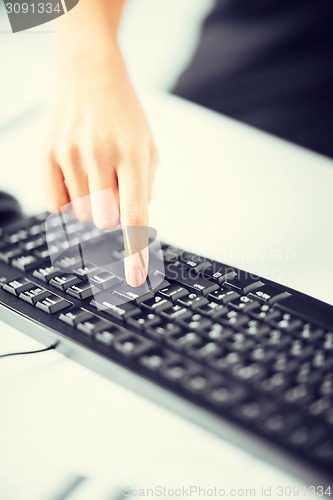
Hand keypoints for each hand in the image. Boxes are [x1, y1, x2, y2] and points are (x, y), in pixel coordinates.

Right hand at [44, 44, 156, 286]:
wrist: (89, 75)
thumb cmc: (124, 115)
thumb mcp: (148, 148)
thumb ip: (143, 190)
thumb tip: (129, 227)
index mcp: (132, 154)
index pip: (134, 216)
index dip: (135, 252)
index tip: (135, 278)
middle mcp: (99, 155)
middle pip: (104, 220)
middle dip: (112, 215)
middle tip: (114, 189)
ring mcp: (68, 154)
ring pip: (81, 213)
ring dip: (93, 204)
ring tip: (97, 170)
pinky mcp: (46, 155)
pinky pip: (56, 205)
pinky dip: (70, 201)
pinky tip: (78, 177)